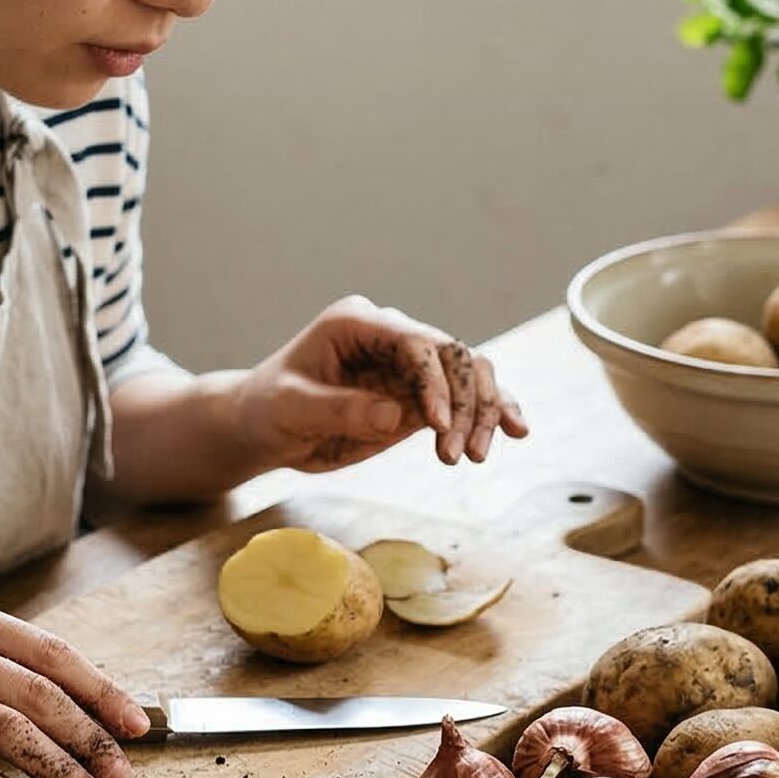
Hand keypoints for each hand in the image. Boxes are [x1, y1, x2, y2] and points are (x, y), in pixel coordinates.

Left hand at [233, 294, 530, 473]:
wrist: (262, 429)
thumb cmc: (267, 408)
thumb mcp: (292, 408)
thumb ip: (341, 408)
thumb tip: (395, 414)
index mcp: (359, 323)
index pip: (415, 341)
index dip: (435, 379)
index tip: (438, 424)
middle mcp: (392, 338)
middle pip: (453, 356)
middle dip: (467, 402)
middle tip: (461, 453)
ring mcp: (409, 368)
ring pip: (469, 375)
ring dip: (485, 411)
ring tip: (479, 454)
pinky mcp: (417, 398)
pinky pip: (465, 401)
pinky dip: (491, 414)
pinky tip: (515, 432)